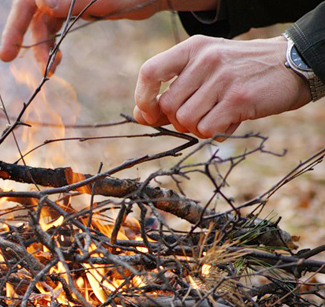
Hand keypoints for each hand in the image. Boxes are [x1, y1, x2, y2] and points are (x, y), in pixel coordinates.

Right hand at [0, 0, 170, 70]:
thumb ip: (75, 0)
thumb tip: (41, 4)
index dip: (16, 21)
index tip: (10, 48)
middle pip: (28, 8)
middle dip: (17, 33)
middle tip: (6, 57)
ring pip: (40, 20)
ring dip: (40, 46)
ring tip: (49, 70)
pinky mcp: (72, 7)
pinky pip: (52, 25)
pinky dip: (51, 45)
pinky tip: (55, 63)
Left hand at [133, 35, 311, 138]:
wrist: (290, 65)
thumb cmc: (238, 72)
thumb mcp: (203, 69)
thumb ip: (172, 90)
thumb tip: (141, 116)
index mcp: (192, 48)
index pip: (150, 72)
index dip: (143, 98)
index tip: (150, 113)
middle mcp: (205, 59)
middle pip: (167, 105)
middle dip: (176, 120)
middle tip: (197, 116)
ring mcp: (222, 78)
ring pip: (185, 120)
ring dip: (196, 128)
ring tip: (215, 117)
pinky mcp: (238, 98)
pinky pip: (206, 129)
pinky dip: (214, 133)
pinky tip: (228, 121)